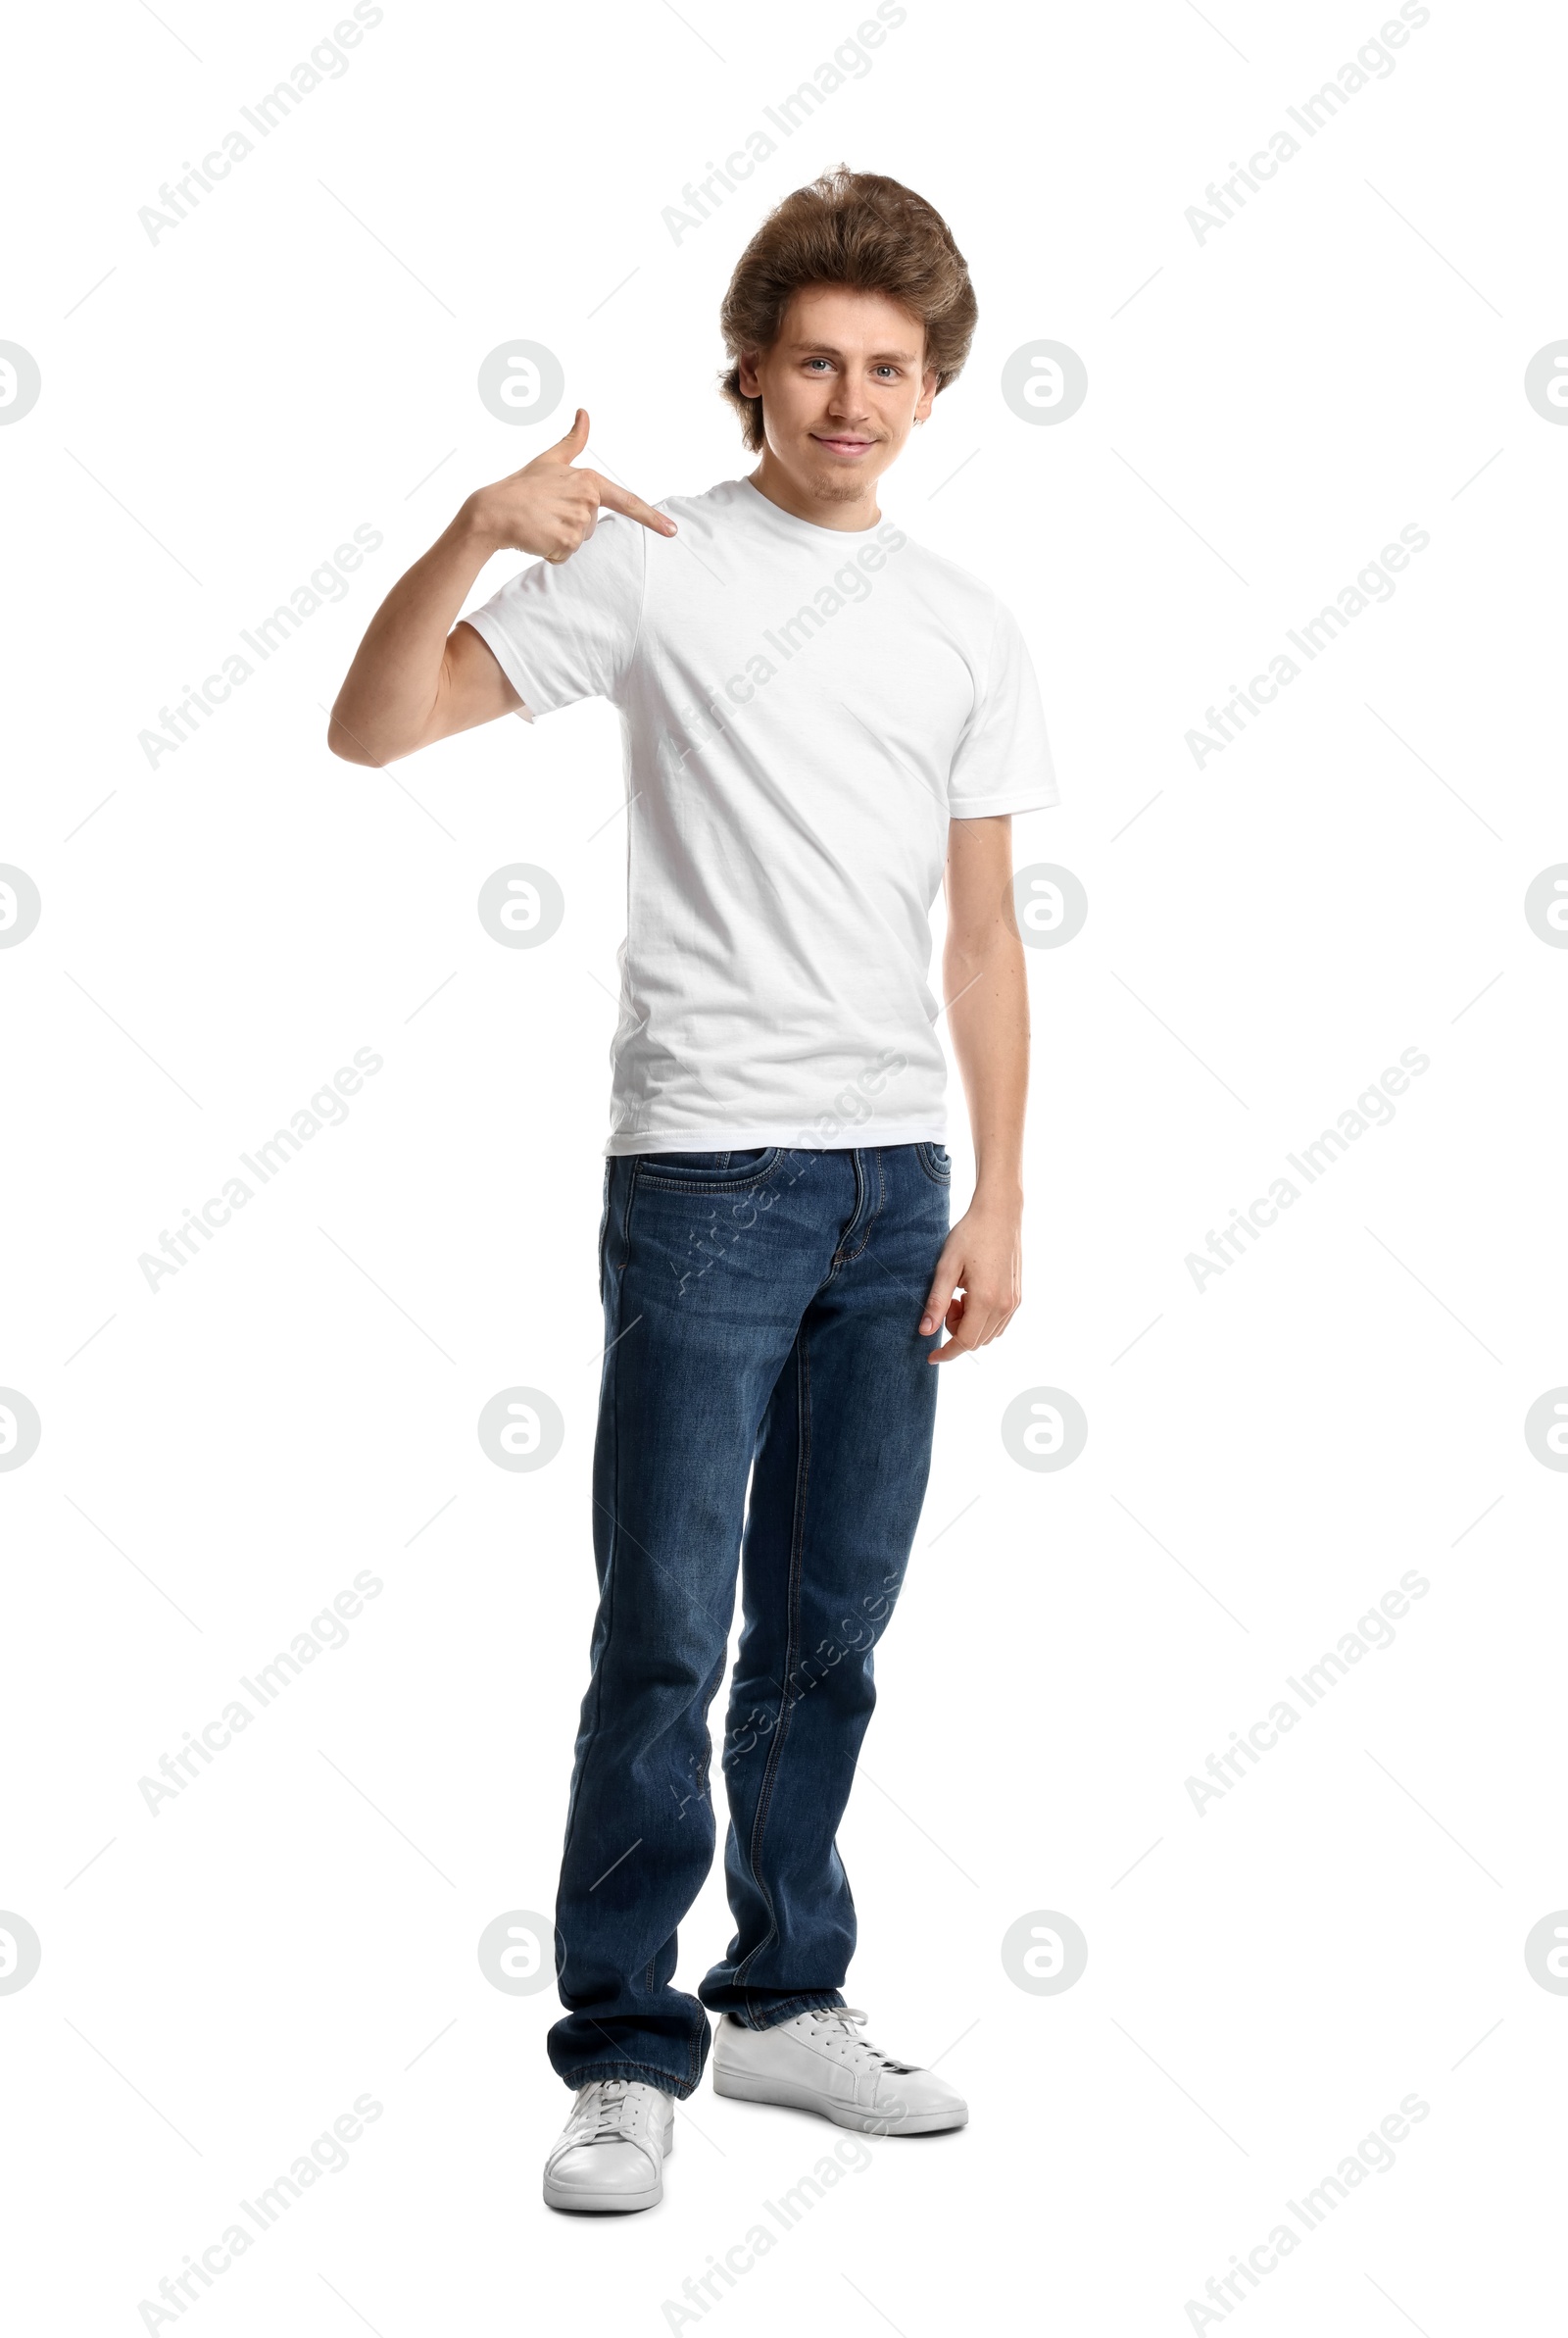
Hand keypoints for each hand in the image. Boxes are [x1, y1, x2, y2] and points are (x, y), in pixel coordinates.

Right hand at [466, 408, 675, 564]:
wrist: (493, 511)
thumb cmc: (521, 486)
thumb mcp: (550, 461)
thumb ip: (573, 441)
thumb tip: (584, 413)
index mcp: (589, 480)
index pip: (626, 501)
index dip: (651, 518)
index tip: (672, 531)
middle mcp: (587, 501)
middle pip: (592, 525)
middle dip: (570, 524)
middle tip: (546, 512)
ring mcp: (578, 523)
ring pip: (579, 541)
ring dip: (560, 538)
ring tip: (539, 523)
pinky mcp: (566, 542)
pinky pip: (566, 555)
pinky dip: (551, 551)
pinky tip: (537, 536)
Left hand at [919, 1193, 1021, 1363]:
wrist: (1000, 1213)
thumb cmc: (970, 1235)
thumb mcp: (946, 1266)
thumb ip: (936, 1302)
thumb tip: (925, 1331)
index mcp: (986, 1299)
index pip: (964, 1341)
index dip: (946, 1352)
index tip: (931, 1356)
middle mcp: (1005, 1305)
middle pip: (976, 1341)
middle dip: (955, 1331)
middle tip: (948, 1301)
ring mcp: (1014, 1302)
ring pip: (988, 1334)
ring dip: (969, 1325)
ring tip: (960, 1295)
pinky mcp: (1018, 1296)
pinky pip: (999, 1323)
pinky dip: (982, 1319)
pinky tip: (973, 1294)